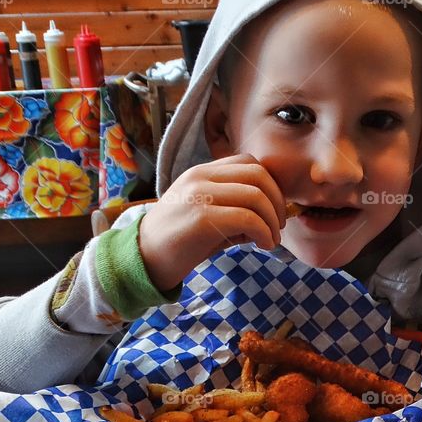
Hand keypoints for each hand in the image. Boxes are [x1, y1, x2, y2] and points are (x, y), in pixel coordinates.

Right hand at [138, 154, 285, 290]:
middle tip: (278, 226)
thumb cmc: (179, 241)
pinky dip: (264, 233)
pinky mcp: (201, 218)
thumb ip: (236, 207)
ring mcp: (199, 195)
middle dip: (278, 201)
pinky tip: (264, 245)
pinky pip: (247, 218)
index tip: (275, 210)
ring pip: (256, 195)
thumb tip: (273, 215)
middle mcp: (200, 177)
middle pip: (258, 174)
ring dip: (272, 221)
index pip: (249, 163)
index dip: (271, 185)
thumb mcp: (208, 215)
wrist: (143, 259)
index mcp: (202, 172)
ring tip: (271, 240)